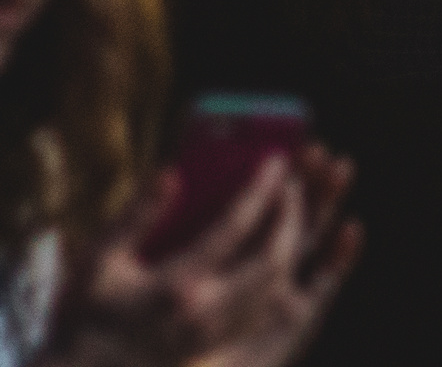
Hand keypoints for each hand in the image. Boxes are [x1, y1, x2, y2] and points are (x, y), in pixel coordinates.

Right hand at [70, 150, 361, 366]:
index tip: (277, 160)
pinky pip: (268, 305)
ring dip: (294, 242)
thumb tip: (172, 172)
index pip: (235, 229)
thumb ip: (135, 216)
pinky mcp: (220, 343)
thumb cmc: (84, 316)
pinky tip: (280, 246)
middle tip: (295, 183)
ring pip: (278, 285)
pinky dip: (283, 271)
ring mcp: (217, 332)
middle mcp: (206, 312)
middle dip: (292, 216)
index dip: (260, 190)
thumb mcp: (97, 261)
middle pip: (273, 259)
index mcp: (176, 286)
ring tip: (293, 208)